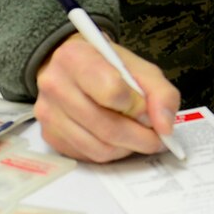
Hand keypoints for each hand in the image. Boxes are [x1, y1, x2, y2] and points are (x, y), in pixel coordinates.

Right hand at [35, 34, 180, 162]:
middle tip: (156, 139)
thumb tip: (165, 128)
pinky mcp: (49, 135)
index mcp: (76, 58)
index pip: (112, 92)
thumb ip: (161, 94)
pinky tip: (117, 140)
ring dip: (126, 148)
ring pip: (98, 148)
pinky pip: (86, 155)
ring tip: (138, 138)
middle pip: (106, 126)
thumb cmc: (107, 65)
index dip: (138, 107)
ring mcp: (48, 113)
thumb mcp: (139, 68)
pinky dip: (109, 153)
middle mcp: (55, 85)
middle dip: (140, 138)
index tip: (148, 110)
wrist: (72, 66)